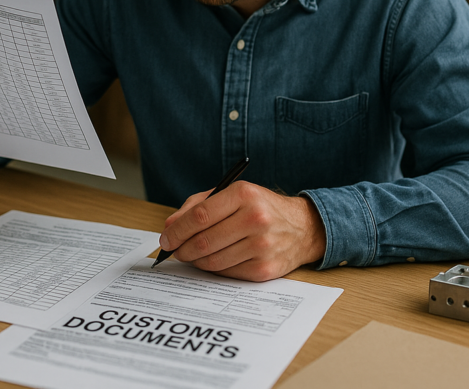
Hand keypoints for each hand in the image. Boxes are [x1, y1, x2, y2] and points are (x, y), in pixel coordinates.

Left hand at [158, 181, 326, 281]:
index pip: (200, 215)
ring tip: (192, 255)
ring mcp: (262, 246)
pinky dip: (214, 269)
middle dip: (182, 249)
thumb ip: (197, 206)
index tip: (166, 238)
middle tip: (175, 250)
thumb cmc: (260, 208)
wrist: (303, 228)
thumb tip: (169, 227)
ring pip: (213, 261)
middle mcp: (255, 219)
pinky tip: (213, 261)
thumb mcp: (232, 195)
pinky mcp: (265, 269)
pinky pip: (227, 273)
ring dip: (196, 261)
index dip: (177, 230)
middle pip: (203, 241)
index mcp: (244, 195)